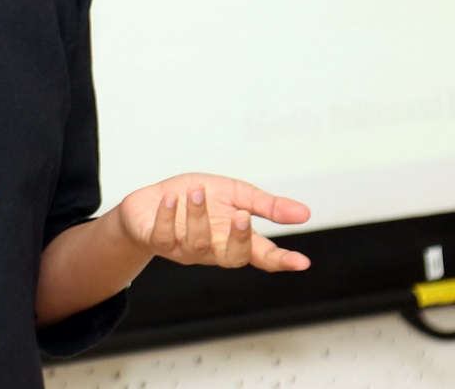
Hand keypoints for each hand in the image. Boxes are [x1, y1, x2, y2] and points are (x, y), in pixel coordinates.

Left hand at [116, 173, 310, 271]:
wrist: (150, 200)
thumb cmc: (196, 197)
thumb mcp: (235, 194)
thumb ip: (267, 206)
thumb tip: (305, 213)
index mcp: (234, 237)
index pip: (264, 255)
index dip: (282, 260)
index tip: (302, 262)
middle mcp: (213, 248)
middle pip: (233, 258)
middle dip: (239, 239)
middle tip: (242, 216)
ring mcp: (185, 248)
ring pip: (197, 244)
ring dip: (198, 217)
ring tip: (197, 192)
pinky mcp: (159, 241)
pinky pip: (164, 237)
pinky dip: (167, 216)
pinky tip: (170, 198)